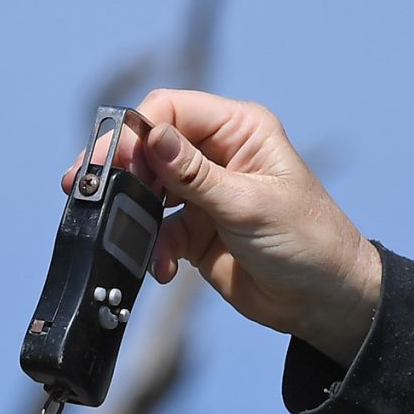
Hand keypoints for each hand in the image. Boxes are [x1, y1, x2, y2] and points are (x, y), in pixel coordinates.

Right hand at [82, 89, 380, 365]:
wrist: (324, 302)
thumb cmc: (307, 242)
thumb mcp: (248, 204)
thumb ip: (194, 175)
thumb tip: (151, 137)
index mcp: (240, 130)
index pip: (172, 110)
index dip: (139, 132)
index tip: (118, 160)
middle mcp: (219, 154)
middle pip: (151, 146)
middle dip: (122, 170)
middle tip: (89, 188)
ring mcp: (205, 193)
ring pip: (148, 189)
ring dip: (134, 214)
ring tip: (124, 233)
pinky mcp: (196, 230)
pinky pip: (157, 230)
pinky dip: (153, 248)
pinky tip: (163, 268)